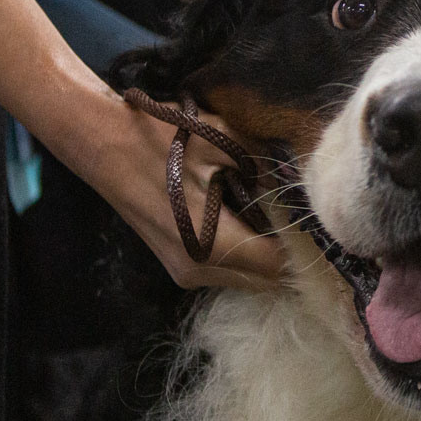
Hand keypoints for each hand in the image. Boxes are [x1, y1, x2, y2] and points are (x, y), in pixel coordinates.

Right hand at [61, 91, 285, 292]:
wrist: (102, 142)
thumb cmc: (162, 140)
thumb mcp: (224, 142)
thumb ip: (268, 169)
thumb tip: (297, 189)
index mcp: (214, 245)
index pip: (279, 266)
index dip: (303, 246)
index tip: (318, 221)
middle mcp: (201, 271)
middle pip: (266, 280)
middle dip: (287, 252)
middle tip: (301, 216)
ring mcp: (185, 273)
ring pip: (247, 278)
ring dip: (265, 253)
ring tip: (272, 213)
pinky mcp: (177, 266)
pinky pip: (227, 270)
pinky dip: (244, 252)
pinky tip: (245, 219)